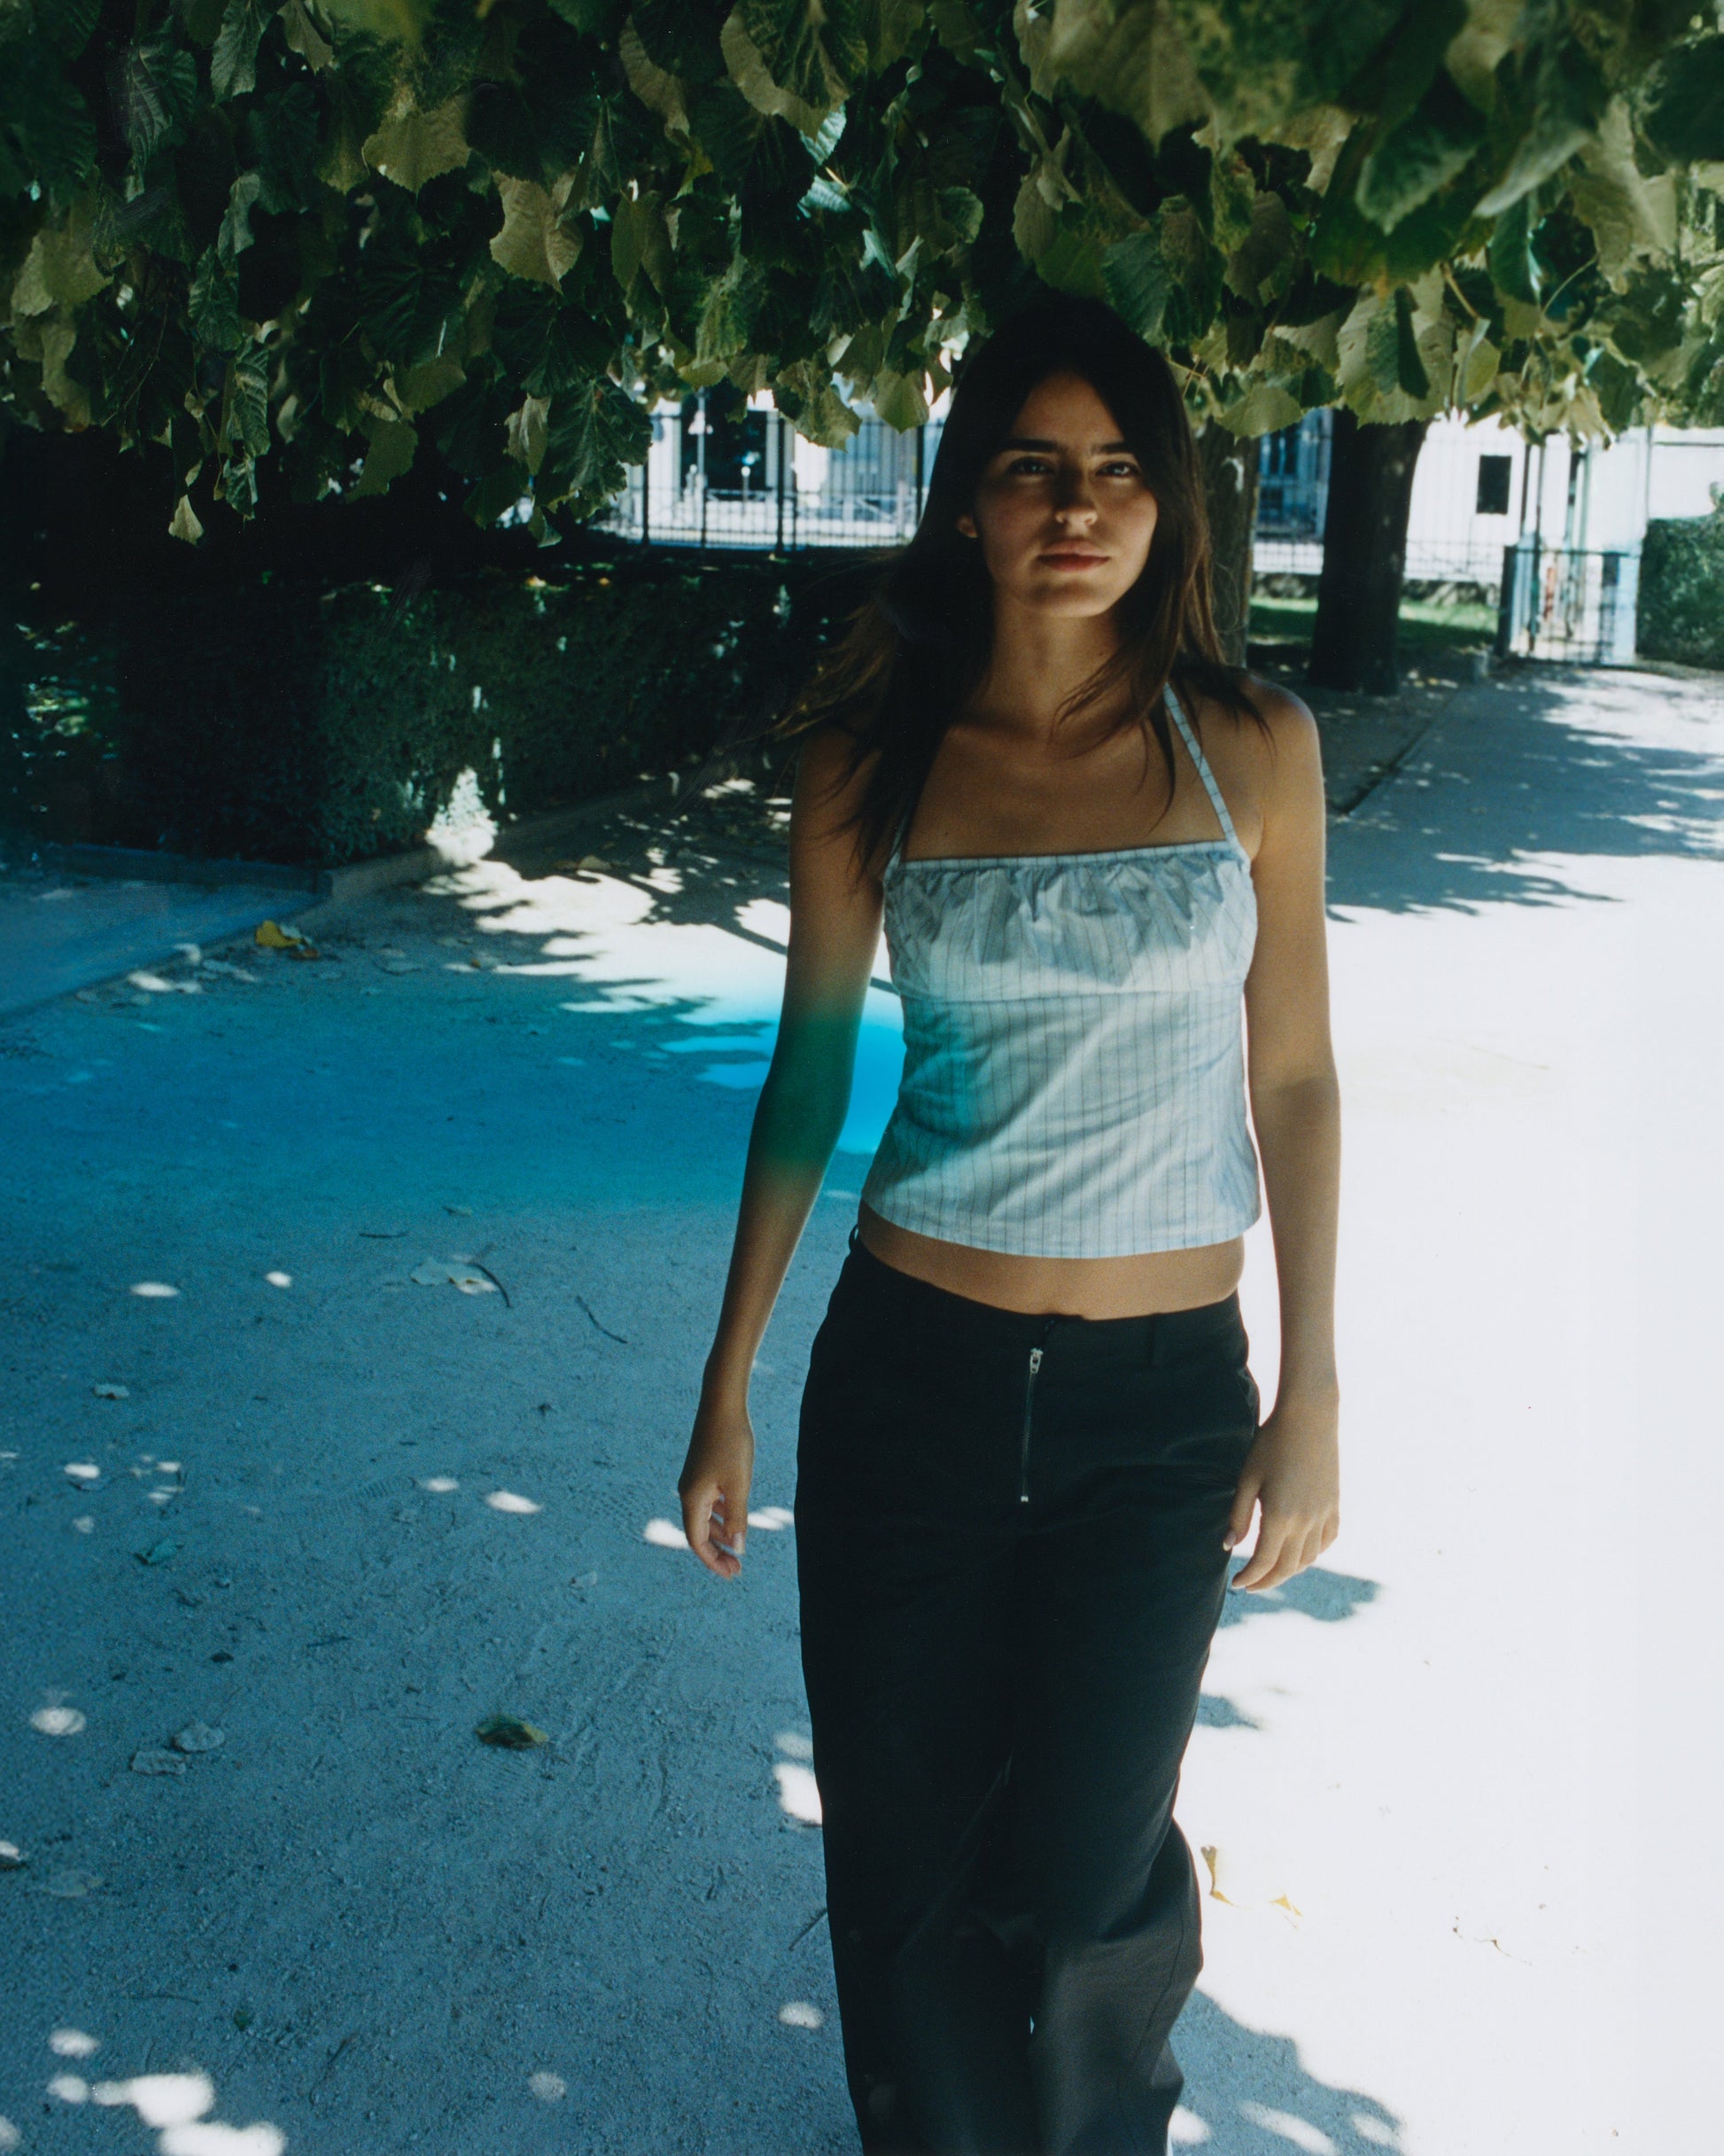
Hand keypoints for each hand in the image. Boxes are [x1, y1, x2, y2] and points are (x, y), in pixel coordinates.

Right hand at [678, 1396, 754, 1580]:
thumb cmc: (731, 1443)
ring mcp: (694, 1481)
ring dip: (721, 1534)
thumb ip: (738, 1517)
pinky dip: (721, 1515)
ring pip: (705, 1517)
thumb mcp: (739, 1484)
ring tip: (739, 1548)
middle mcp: (688, 1492)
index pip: (697, 1541)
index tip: (731, 1574)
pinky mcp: (703, 1471)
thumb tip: (738, 1547)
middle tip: (737, 1569)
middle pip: (699, 1532)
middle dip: (717, 1552)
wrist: (722, 1405)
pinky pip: (709, 1503)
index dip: (712, 1560)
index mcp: (693, 1498)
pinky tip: (736, 1519)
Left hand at [1224, 1391, 1339, 1591]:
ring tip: (1272, 1570)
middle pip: (1287, 1567)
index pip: (1264, 1562)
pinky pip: (1327, 1540)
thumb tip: (1229, 1546)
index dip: (1249, 1577)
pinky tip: (1301, 1552)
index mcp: (1280, 1516)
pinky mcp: (1334, 1505)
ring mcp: (1324, 1515)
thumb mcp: (1247, 1477)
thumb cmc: (1272, 1444)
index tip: (1236, 1583)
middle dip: (1267, 1581)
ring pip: (1309, 1558)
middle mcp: (1306, 1522)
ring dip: (1290, 1570)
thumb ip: (1238, 1515)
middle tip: (1250, 1584)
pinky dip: (1314, 1553)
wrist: (1309, 1418)